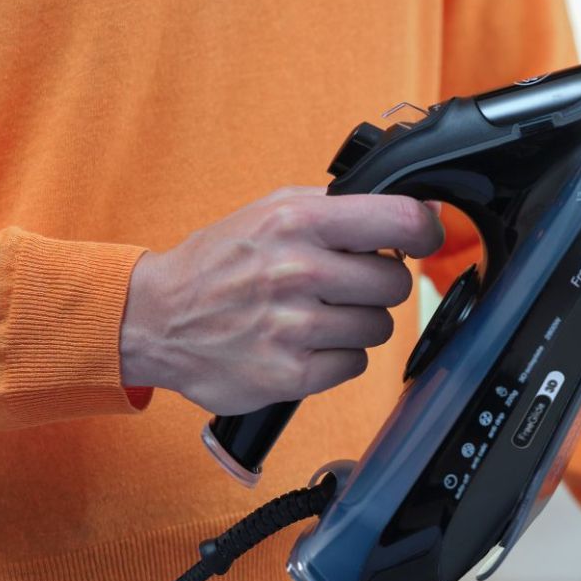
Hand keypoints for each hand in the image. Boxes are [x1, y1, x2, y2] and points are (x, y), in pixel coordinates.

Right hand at [120, 187, 443, 412]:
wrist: (156, 318)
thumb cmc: (222, 262)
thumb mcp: (273, 211)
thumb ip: (341, 207)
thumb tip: (419, 208)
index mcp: (297, 222)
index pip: (399, 220)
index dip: (424, 231)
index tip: (422, 239)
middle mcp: (297, 271)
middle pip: (394, 282)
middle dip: (376, 283)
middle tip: (342, 283)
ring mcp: (294, 326)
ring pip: (377, 326)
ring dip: (356, 322)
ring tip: (315, 314)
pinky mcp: (291, 374)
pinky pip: (354, 363)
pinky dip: (336, 356)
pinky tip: (304, 343)